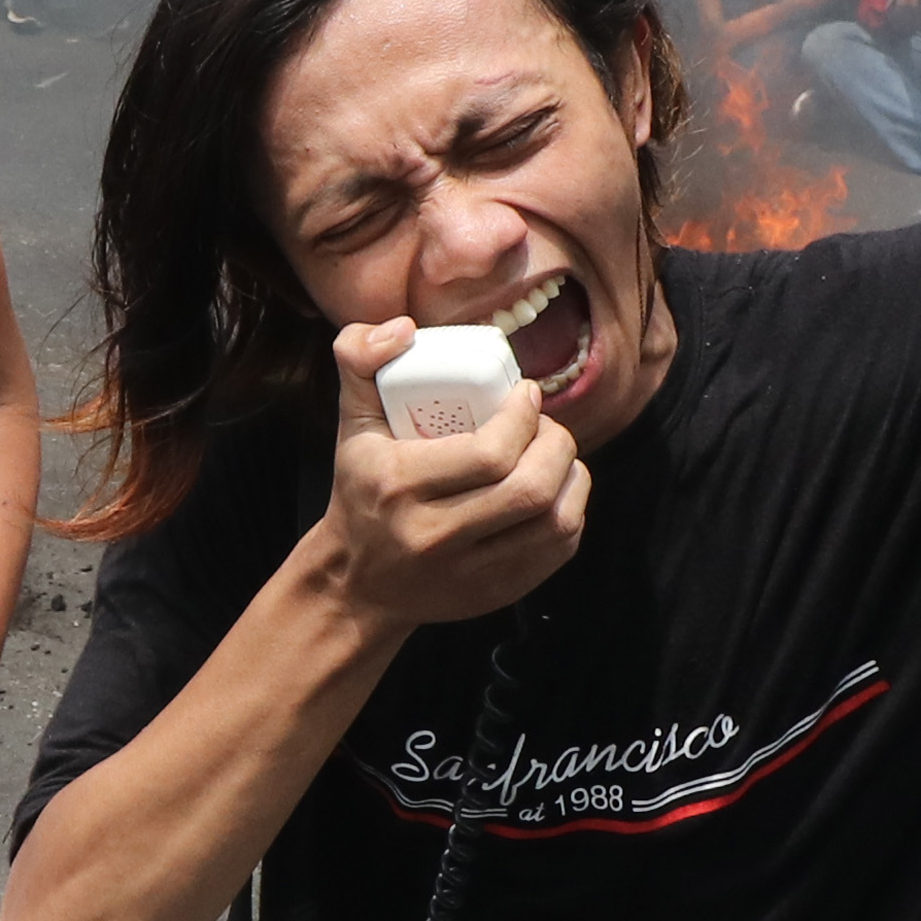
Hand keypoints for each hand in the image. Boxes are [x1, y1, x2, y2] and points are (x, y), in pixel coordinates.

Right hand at [317, 319, 586, 630]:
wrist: (356, 583)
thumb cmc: (362, 489)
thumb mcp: (349, 423)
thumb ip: (359, 359)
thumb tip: (404, 327)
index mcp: (399, 486)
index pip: (489, 454)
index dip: (525, 416)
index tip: (527, 394)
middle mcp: (433, 536)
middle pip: (529, 490)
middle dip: (556, 444)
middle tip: (546, 425)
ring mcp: (469, 573)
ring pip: (554, 523)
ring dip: (571, 478)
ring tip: (556, 455)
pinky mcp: (495, 594)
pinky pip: (557, 551)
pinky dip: (571, 512)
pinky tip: (556, 492)